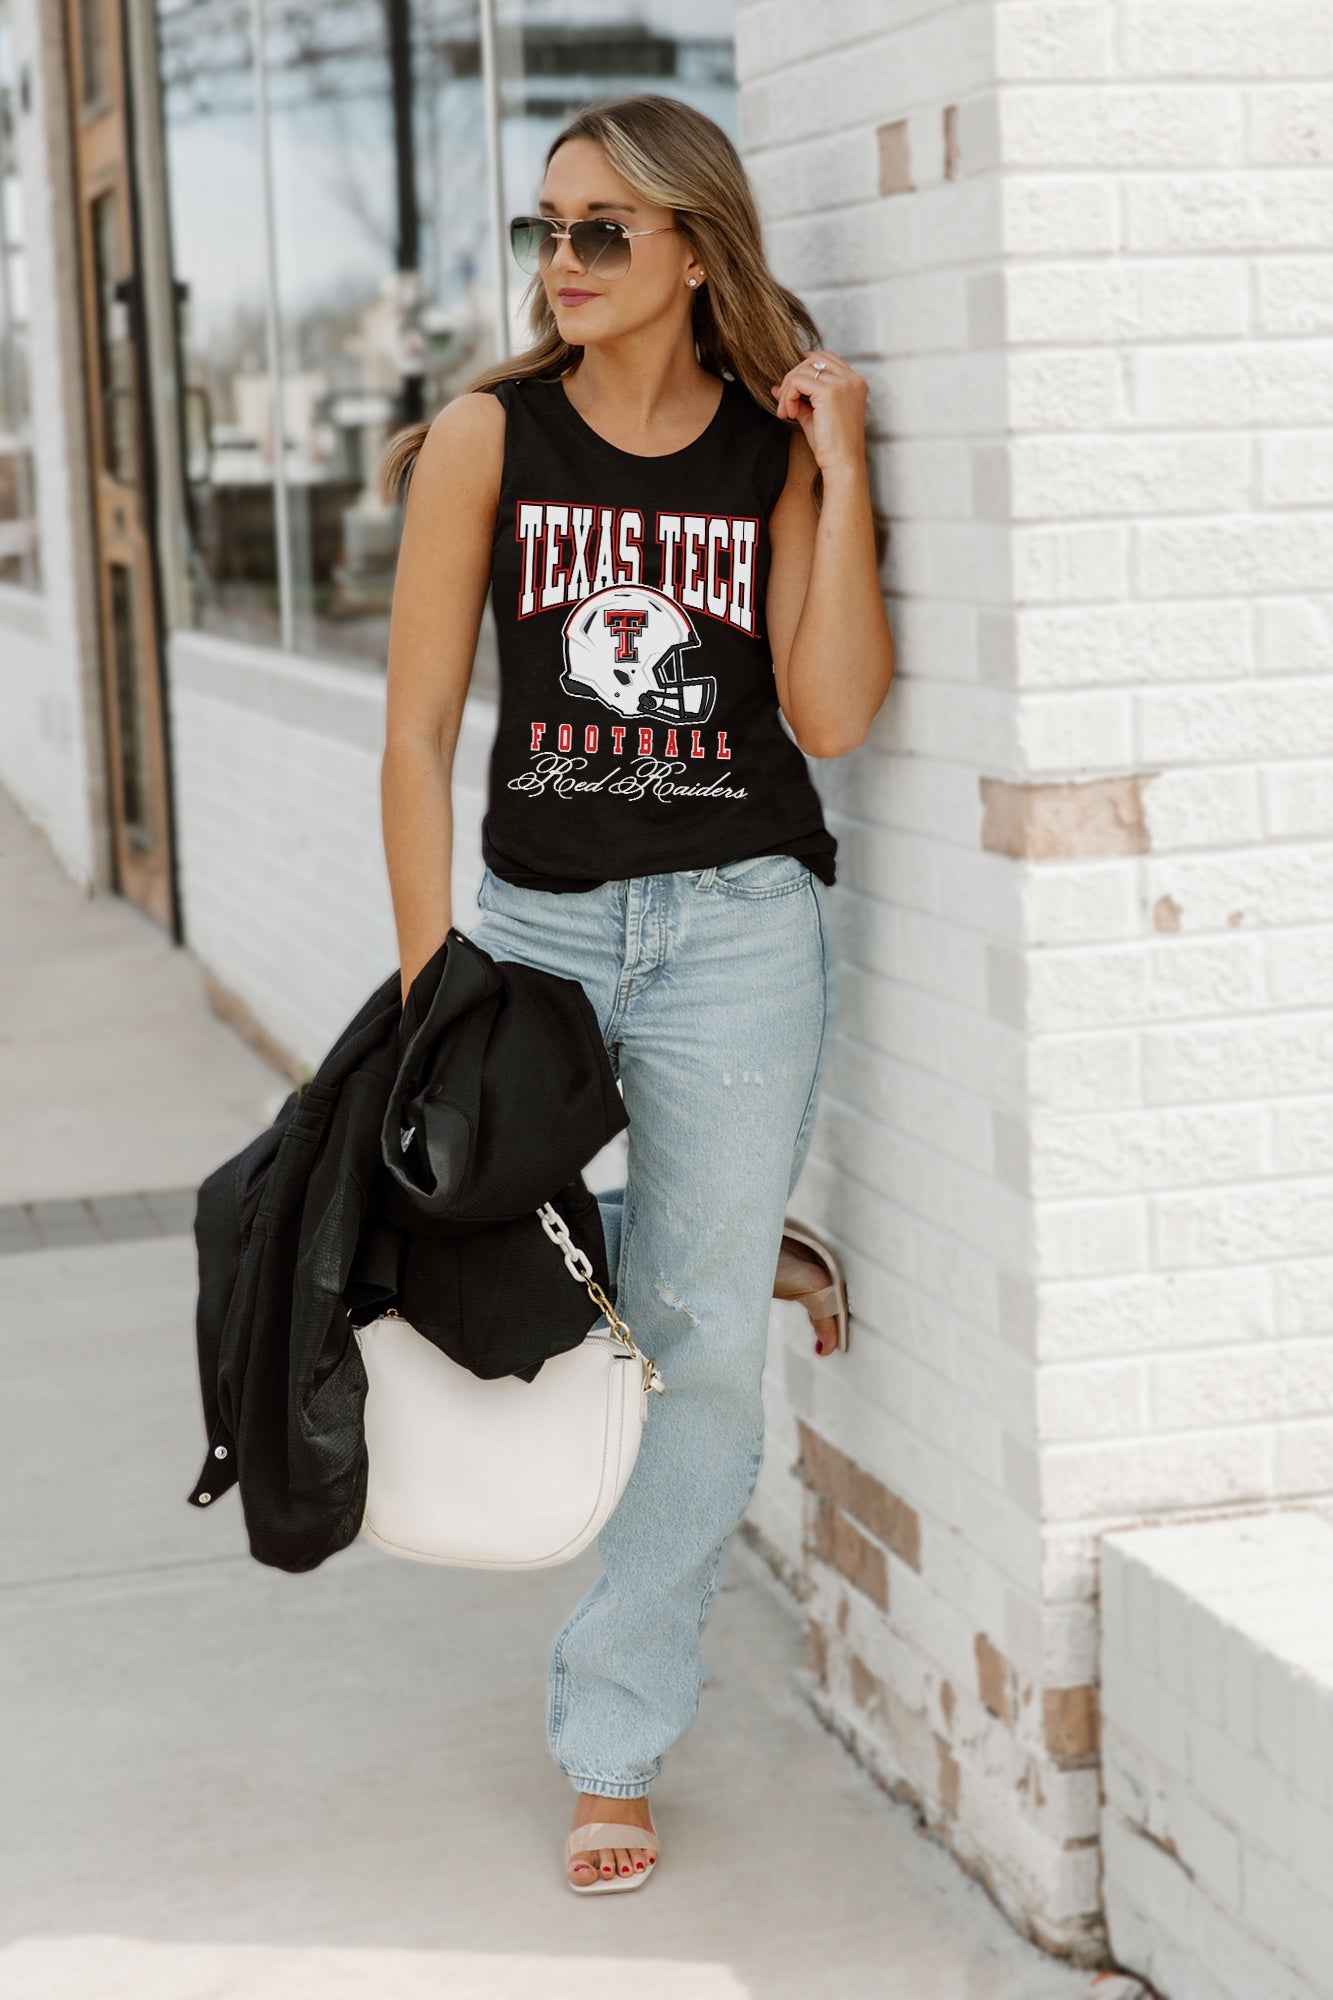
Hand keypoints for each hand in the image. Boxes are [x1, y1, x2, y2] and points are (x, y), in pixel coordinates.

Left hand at [769, 350, 868, 477]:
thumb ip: (798, 398)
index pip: (826, 358)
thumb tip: (776, 387)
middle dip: (793, 377)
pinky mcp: (830, 392)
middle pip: (813, 358)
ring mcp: (843, 383)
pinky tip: (790, 415)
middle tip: (785, 404)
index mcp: (855, 383)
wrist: (842, 464)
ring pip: (803, 368)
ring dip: (788, 388)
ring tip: (787, 412)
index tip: (792, 392)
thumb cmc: (830, 446)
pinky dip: (788, 396)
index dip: (804, 370)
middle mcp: (852, 379)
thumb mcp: (814, 415)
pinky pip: (798, 381)